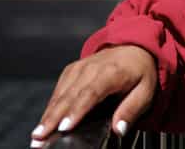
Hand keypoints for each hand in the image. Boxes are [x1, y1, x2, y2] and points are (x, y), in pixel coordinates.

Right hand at [30, 45, 157, 145]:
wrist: (134, 46)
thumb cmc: (141, 71)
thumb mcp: (146, 90)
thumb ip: (132, 109)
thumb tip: (119, 129)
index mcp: (111, 72)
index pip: (90, 93)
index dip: (76, 111)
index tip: (65, 127)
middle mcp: (91, 68)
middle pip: (69, 96)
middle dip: (53, 118)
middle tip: (40, 138)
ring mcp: (79, 68)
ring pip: (60, 94)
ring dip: (47, 115)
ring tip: (37, 134)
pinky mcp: (72, 70)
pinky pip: (58, 90)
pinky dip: (50, 106)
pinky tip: (44, 122)